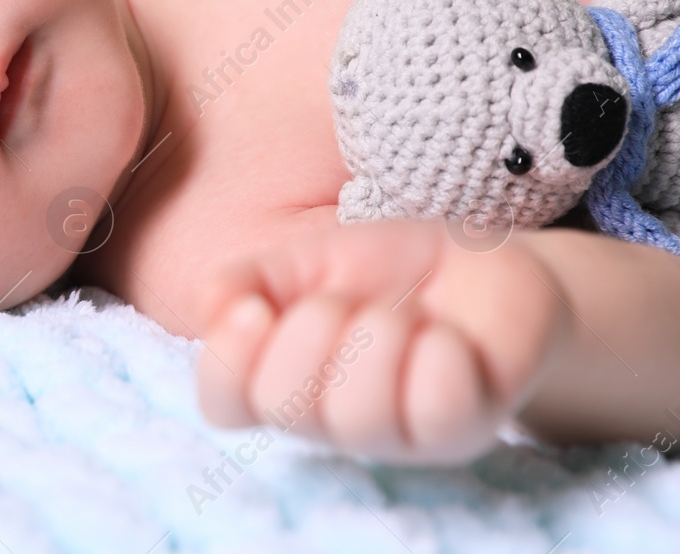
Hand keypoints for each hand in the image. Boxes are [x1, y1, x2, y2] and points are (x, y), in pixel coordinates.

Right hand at [194, 219, 566, 463]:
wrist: (481, 259)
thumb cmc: (385, 270)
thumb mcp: (305, 259)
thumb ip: (248, 280)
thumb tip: (211, 306)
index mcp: (281, 379)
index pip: (224, 404)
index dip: (228, 361)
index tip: (253, 309)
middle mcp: (330, 420)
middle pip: (285, 408)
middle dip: (310, 332)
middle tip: (344, 299)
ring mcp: (396, 434)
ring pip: (359, 415)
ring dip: (376, 338)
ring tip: (402, 314)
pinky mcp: (461, 430)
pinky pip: (434, 407)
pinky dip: (437, 351)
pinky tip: (446, 335)